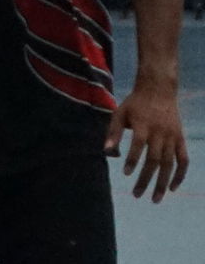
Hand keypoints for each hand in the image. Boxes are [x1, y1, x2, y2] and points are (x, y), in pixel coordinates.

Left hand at [106, 82, 188, 200]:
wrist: (158, 90)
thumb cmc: (135, 103)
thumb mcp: (120, 112)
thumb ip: (113, 132)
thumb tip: (106, 152)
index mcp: (143, 123)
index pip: (138, 144)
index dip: (132, 159)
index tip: (125, 174)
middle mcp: (159, 132)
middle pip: (154, 159)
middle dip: (145, 179)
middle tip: (136, 195)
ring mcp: (172, 137)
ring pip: (169, 164)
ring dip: (162, 183)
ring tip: (154, 199)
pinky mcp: (181, 139)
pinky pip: (183, 161)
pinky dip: (179, 175)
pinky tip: (172, 188)